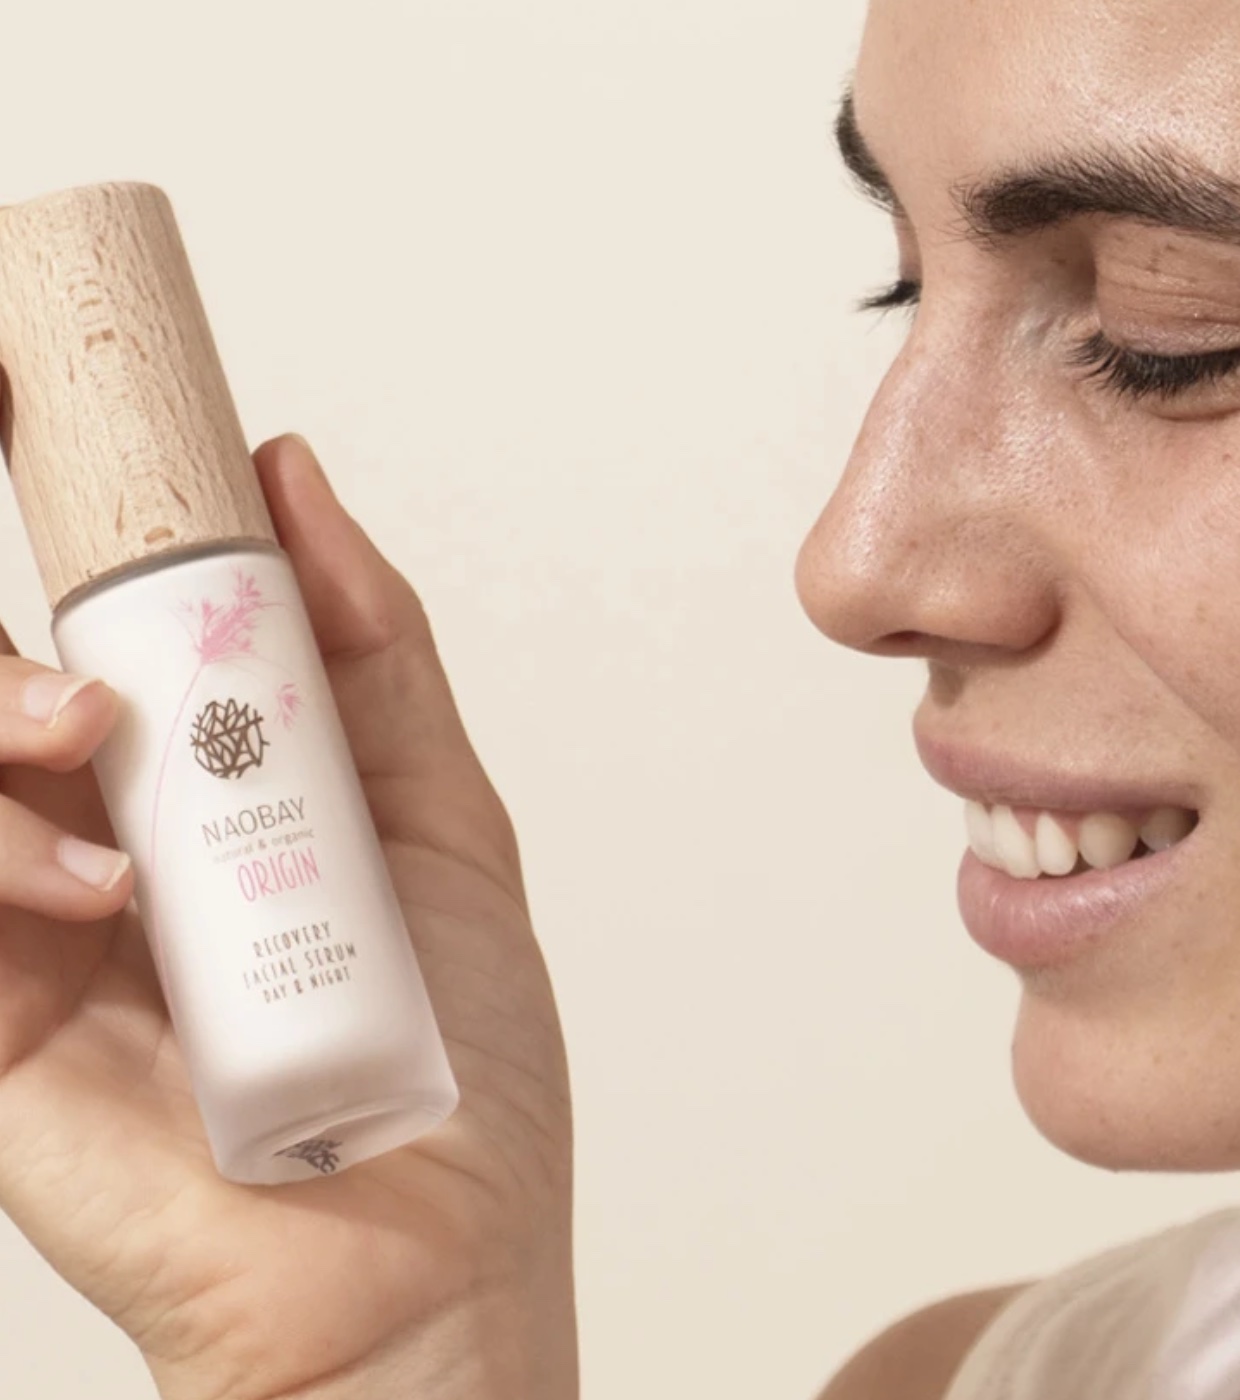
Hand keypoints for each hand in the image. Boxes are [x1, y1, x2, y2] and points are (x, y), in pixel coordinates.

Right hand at [0, 435, 576, 1399]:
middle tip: (100, 649)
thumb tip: (294, 476)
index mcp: (219, 787)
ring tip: (85, 735)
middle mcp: (119, 842)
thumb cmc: (452, 1061)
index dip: (78, 530)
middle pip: (16, 684)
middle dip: (32, 641)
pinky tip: (94, 882)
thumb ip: (376, 653)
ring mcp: (43, 930)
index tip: (35, 407)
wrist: (426, 1262)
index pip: (114, 629)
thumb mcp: (444, 819)